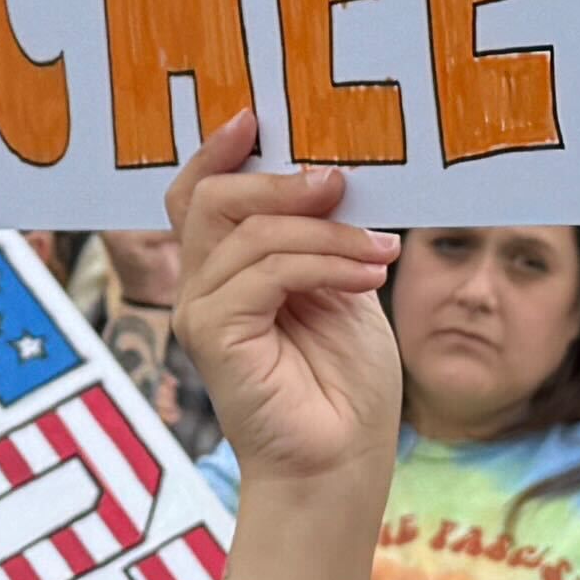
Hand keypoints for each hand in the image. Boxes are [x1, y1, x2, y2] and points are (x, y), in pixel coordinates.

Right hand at [168, 117, 400, 490]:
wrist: (341, 464)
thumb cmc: (344, 385)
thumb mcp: (344, 288)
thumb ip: (325, 236)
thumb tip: (332, 173)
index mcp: (228, 269)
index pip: (201, 192)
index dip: (220, 150)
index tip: (259, 115)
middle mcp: (202, 286)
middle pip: (211, 197)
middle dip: (280, 179)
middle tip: (341, 181)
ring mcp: (201, 311)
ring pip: (247, 231)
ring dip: (324, 231)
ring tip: (378, 252)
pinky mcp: (212, 336)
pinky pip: (263, 271)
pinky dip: (322, 262)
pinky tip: (366, 275)